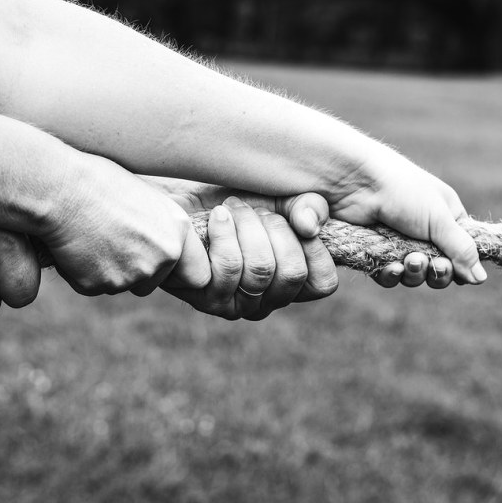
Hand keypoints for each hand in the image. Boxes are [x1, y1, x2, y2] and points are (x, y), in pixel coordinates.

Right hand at [39, 156, 210, 296]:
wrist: (61, 189)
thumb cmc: (100, 181)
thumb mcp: (147, 198)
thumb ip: (162, 227)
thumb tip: (164, 245)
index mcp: (178, 233)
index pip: (197, 275)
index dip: (176, 271)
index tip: (159, 263)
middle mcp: (162, 258)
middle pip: (151, 283)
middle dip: (134, 271)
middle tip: (111, 241)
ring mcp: (131, 275)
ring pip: (121, 285)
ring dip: (107, 270)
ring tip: (92, 235)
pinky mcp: (99, 285)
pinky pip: (93, 286)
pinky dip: (83, 272)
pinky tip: (76, 245)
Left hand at [152, 181, 337, 319]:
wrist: (179, 200)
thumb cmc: (233, 202)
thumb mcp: (280, 198)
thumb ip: (308, 207)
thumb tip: (309, 226)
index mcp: (288, 284)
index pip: (322, 284)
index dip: (315, 249)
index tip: (294, 220)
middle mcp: (265, 301)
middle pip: (292, 273)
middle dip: (276, 228)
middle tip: (254, 209)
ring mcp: (235, 304)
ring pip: (260, 269)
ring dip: (248, 226)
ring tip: (232, 208)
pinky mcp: (204, 298)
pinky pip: (228, 267)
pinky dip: (225, 231)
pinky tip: (217, 217)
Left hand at [326, 153, 486, 287]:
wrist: (354, 181)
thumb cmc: (403, 190)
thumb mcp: (439, 218)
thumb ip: (462, 250)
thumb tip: (481, 278)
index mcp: (446, 217)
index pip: (463, 252)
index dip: (461, 265)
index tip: (458, 269)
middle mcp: (424, 231)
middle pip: (439, 270)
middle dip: (438, 273)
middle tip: (434, 265)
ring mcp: (398, 242)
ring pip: (413, 276)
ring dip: (415, 274)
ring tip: (410, 260)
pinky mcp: (374, 252)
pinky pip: (388, 276)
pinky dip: (391, 275)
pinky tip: (391, 267)